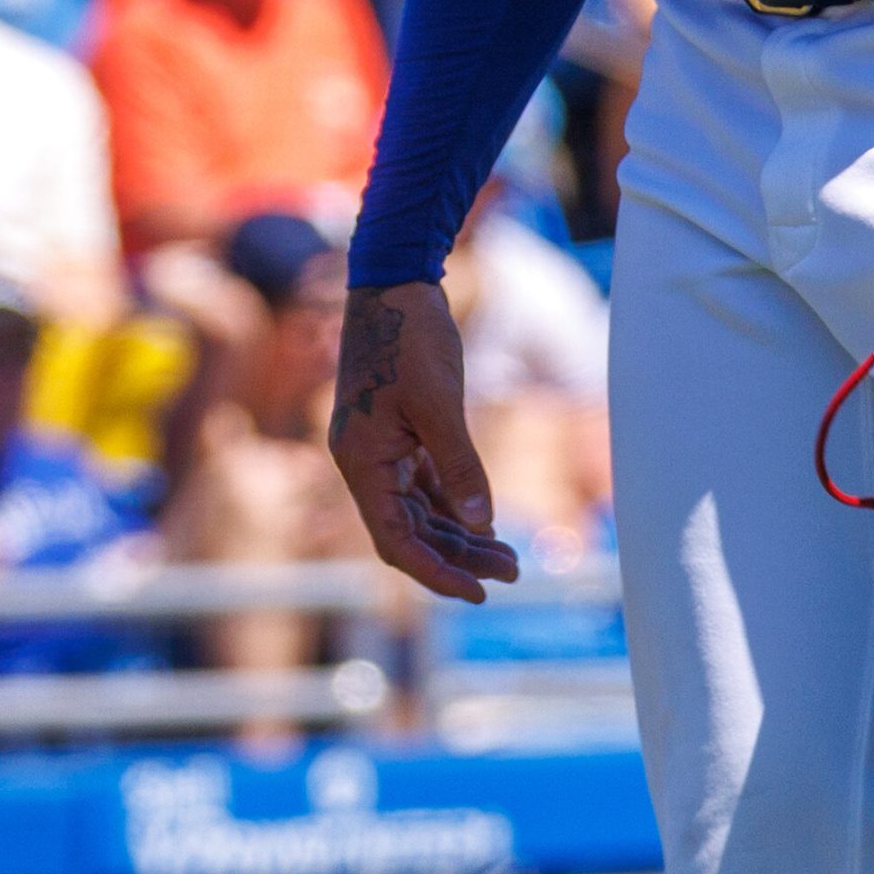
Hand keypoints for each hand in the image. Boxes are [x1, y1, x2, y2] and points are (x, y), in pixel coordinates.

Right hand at [328, 281, 518, 601]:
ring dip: (459, 534)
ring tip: (508, 554)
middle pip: (410, 533)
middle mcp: (365, 464)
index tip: (477, 593)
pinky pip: (422, 484)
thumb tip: (482, 524)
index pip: (396, 541)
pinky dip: (451, 503)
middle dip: (458, 557)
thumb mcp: (441, 402)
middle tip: (511, 572)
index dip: (435, 573)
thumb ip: (459, 465)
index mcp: (362, 463)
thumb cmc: (411, 336)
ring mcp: (379, 449)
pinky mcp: (396, 432)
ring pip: (419, 511)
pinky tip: (484, 518)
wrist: (394, 281)